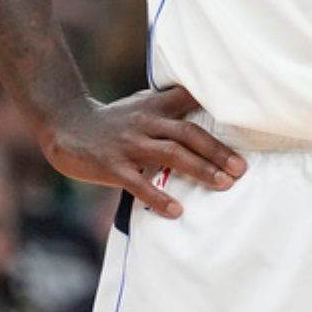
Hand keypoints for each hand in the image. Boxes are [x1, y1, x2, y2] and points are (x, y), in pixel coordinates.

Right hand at [40, 84, 246, 217]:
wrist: (66, 125)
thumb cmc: (111, 120)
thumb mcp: (141, 105)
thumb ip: (169, 107)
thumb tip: (206, 109)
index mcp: (154, 106)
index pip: (190, 101)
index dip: (216, 107)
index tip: (245, 120)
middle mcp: (145, 122)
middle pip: (188, 133)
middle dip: (217, 151)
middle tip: (241, 169)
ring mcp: (129, 143)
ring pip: (171, 154)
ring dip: (200, 169)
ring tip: (223, 184)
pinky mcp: (111, 165)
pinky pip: (139, 183)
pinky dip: (158, 196)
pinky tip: (176, 210)